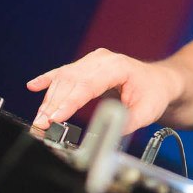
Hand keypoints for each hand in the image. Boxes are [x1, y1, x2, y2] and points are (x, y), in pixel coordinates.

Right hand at [26, 48, 180, 134]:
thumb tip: (109, 132)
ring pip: (64, 78)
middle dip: (54, 104)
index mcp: (117, 67)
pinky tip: (33, 86)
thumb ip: (128, 122)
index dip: (69, 102)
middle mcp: (102, 60)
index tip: (55, 118)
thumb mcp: (148, 111)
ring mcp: (92, 61)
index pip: (87, 84)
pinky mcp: (86, 66)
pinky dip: (48, 80)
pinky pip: (63, 72)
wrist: (159, 81)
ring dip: (49, 99)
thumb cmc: (154, 93)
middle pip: (71, 81)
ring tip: (39, 120)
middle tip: (41, 124)